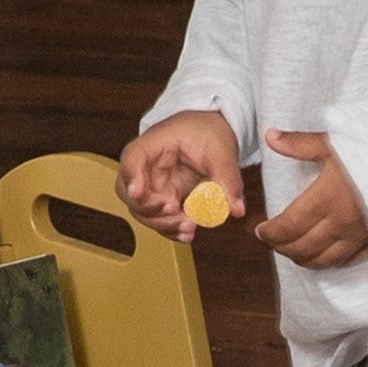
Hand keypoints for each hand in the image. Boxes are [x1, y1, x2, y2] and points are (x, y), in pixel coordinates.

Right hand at [118, 110, 243, 241]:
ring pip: (144, 212)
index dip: (132, 177)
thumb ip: (227, 178)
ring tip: (189, 228)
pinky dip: (171, 230)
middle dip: (150, 210)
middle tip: (176, 215)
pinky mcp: (165, 200)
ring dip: (163, 224)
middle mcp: (145, 169)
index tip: (138, 193)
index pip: (131, 161)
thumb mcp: (220, 150)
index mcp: (150, 147)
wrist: (210, 132)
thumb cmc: (206, 131)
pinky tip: (187, 235)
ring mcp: (153, 187)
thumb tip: (236, 208)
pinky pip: (161, 219)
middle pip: (131, 195)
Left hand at [255, 128, 367, 269]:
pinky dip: (330, 262)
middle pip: (302, 248)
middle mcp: (341, 222)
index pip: (288, 227)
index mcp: (326, 198)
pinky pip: (347, 261)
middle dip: (281, 248)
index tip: (260, 229)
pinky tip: (322, 256)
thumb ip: (298, 144)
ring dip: (302, 258)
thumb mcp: (333, 143)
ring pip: (323, 260)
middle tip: (272, 240)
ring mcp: (358, 235)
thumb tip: (269, 136)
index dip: (270, 233)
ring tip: (292, 249)